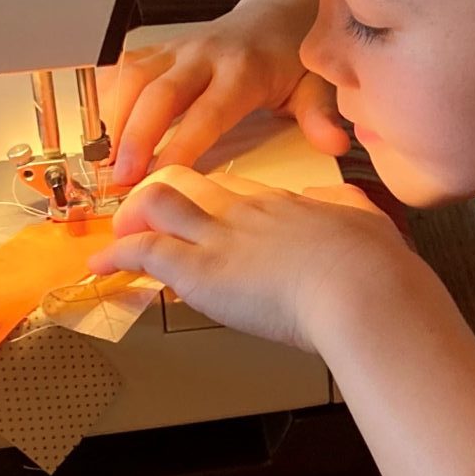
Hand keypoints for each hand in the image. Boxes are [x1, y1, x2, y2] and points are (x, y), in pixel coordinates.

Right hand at [101, 0, 346, 185]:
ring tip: (103, 160)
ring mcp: (179, 49)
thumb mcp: (315, 86)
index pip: (207, 112)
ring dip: (114, 118)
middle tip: (119, 176)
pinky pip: (128, 67)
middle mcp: (205, 56)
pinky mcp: (163, 48)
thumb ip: (320, 116)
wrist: (278, 14)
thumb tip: (336, 144)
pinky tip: (99, 128)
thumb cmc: (293, 59)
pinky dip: (109, 95)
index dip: (181, 145)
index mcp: (244, 71)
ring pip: (135, 78)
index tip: (159, 179)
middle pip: (160, 94)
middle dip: (136, 135)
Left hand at [104, 166, 402, 350]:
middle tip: (148, 221)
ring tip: (117, 239)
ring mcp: (220, 236)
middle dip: (162, 202)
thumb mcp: (368, 222)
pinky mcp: (200, 270)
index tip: (205, 221)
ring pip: (158, 205)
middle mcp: (247, 210)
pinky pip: (144, 250)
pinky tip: (100, 266)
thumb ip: (346, 210)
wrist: (364, 289)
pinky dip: (115, 256)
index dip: (213, 207)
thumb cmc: (374, 269)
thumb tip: (340, 205)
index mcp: (287, 203)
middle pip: (190, 186)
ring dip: (133, 221)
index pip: (236, 194)